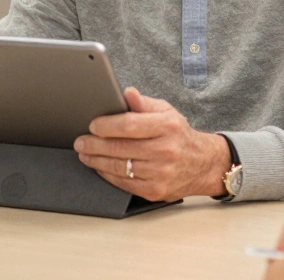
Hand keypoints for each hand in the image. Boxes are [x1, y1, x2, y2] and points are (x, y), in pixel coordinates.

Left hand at [73, 87, 230, 200]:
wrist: (203, 164)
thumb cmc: (179, 135)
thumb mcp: (166, 112)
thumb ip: (144, 103)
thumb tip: (127, 93)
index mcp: (168, 127)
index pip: (130, 125)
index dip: (107, 125)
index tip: (92, 125)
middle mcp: (166, 150)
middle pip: (121, 148)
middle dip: (95, 145)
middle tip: (80, 141)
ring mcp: (162, 173)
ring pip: (120, 167)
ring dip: (97, 161)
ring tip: (85, 154)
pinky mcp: (156, 191)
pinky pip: (125, 184)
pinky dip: (108, 175)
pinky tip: (100, 167)